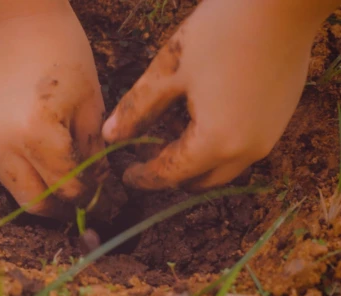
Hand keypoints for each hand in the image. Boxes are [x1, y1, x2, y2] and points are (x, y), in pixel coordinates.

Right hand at [0, 2, 112, 219]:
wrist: (18, 23)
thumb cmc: (64, 54)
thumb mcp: (91, 104)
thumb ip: (94, 153)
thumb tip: (98, 187)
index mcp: (37, 132)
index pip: (67, 189)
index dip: (90, 198)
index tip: (104, 197)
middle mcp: (2, 144)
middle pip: (35, 204)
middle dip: (63, 208)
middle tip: (83, 201)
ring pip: (15, 191)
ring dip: (42, 193)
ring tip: (64, 180)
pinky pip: (2, 171)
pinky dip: (24, 173)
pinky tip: (40, 157)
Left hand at [102, 0, 331, 190]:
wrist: (283, 3)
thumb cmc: (220, 33)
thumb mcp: (168, 71)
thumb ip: (137, 108)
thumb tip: (110, 134)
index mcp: (215, 142)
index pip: (171, 174)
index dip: (144, 177)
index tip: (126, 175)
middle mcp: (247, 151)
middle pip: (201, 180)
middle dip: (171, 175)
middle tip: (148, 158)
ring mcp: (269, 138)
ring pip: (224, 168)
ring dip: (196, 165)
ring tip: (171, 141)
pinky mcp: (281, 121)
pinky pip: (243, 150)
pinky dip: (218, 149)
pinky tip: (203, 123)